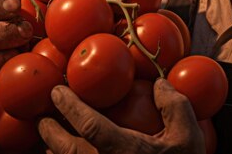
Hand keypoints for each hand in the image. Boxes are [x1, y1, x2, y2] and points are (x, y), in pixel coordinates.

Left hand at [38, 79, 204, 153]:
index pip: (88, 124)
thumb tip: (158, 84)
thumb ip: (174, 107)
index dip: (69, 105)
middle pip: (64, 149)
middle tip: (43, 117)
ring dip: (54, 151)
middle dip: (49, 131)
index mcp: (123, 151)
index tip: (57, 91)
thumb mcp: (189, 138)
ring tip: (52, 139)